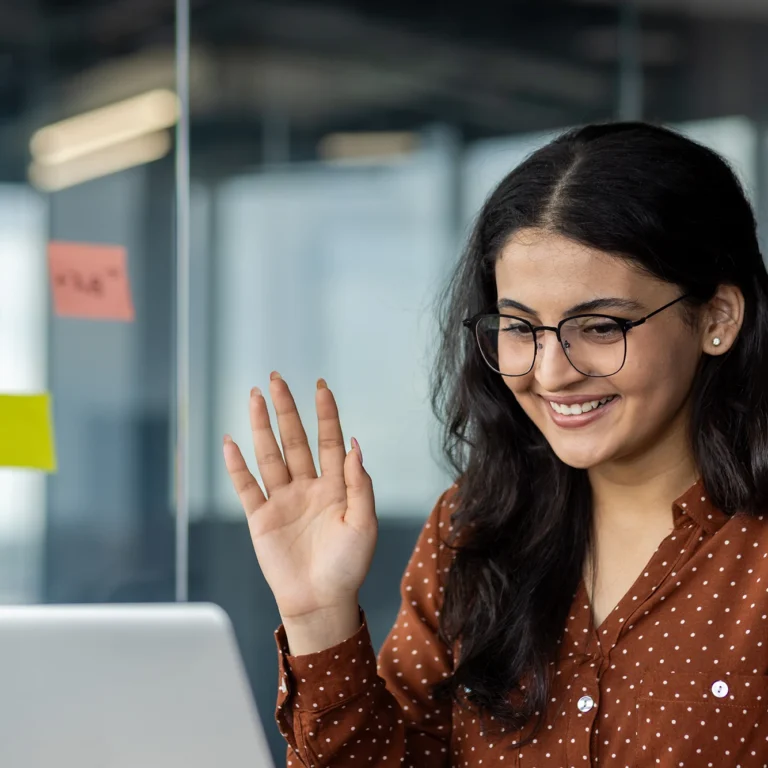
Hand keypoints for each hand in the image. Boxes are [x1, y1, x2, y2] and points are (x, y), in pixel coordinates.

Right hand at [222, 374, 376, 622]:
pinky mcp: (260, 518)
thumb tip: (354, 444)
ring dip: (261, 427)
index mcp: (335, 486)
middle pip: (295, 439)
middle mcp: (307, 487)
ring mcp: (282, 500)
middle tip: (276, 378)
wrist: (320, 602)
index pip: (329, 440)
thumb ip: (359, 484)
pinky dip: (237, 466)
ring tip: (254, 397)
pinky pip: (246, 487)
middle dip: (286, 409)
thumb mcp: (364, 524)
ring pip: (269, 455)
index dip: (326, 414)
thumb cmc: (347, 566)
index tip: (321, 386)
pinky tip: (230, 442)